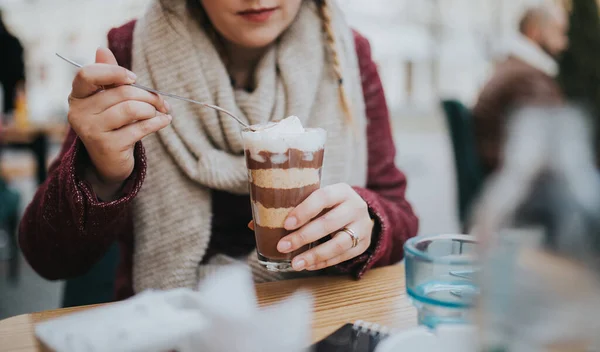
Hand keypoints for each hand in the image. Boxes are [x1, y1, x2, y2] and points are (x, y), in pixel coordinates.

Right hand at [68, 48, 170, 198]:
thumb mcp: (108, 99)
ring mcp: (91, 131)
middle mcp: (79, 113)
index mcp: (77, 96)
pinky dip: (158, 122)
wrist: (110, 163)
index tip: (134, 78)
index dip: (114, 72)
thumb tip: (102, 49)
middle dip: (148, 95)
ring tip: (160, 113)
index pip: (87, 74)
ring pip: (131, 109)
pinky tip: (165, 120)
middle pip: (121, 92)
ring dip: (152, 109)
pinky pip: (140, 128)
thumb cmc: (113, 124)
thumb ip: (108, 76)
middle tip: (162, 102)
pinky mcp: (108, 146)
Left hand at [278, 183, 373, 270]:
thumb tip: (259, 224)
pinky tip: (308, 265)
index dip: (304, 211)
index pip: (323, 197)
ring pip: (338, 244)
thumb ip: (296, 207)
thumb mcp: (320, 199)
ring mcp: (362, 227)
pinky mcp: (363, 244)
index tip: (286, 224)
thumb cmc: (331, 205)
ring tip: (295, 263)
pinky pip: (343, 257)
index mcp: (342, 191)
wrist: (359, 213)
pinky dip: (323, 263)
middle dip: (303, 237)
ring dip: (314, 255)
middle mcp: (355, 207)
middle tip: (283, 246)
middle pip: (329, 223)